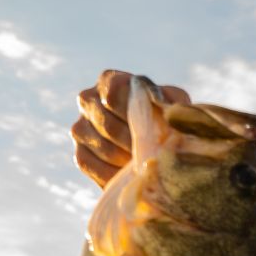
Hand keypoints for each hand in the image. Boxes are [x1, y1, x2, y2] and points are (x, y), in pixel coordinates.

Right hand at [72, 70, 191, 187]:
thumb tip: (161, 106)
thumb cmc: (166, 120)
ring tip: (148, 164)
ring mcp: (80, 127)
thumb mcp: (174, 106)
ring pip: (102, 146)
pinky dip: (114, 173)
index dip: (132, 113)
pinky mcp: (80, 154)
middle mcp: (89, 99)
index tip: (152, 127)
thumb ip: (170, 101)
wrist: (158, 148)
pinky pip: (91, 165)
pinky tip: (131, 174)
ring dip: (127, 160)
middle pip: (108, 124)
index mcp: (110, 81)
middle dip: (135, 143)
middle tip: (155, 154)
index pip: (113, 93)